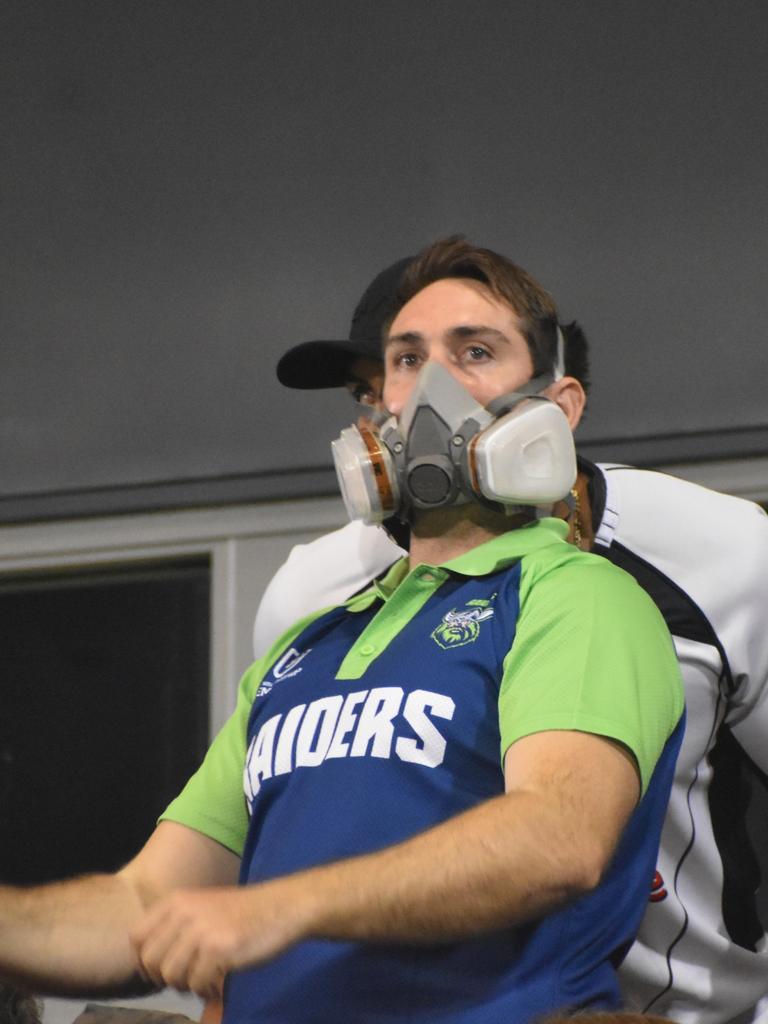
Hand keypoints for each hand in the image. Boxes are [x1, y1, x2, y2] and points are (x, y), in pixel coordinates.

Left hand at [129, 881, 306, 998]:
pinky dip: (205, 990)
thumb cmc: (241, 911)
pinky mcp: (219, 949)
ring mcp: (201, 930)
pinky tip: (217, 984)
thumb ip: (174, 925)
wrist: (281, 907)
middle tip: (185, 978)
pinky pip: (196, 983)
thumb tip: (145, 962)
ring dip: (185, 985)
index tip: (163, 968)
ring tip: (202, 981)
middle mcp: (184, 912)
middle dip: (164, 977)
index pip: (135, 937)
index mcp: (176, 900)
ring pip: (170, 975)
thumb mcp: (200, 907)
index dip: (144, 960)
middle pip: (149, 960)